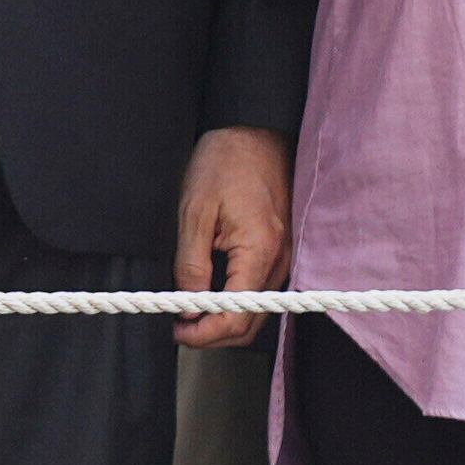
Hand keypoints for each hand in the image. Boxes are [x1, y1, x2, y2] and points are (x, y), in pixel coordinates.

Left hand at [174, 125, 290, 350]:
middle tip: (180, 328)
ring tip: (191, 313)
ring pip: (259, 310)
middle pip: (252, 321)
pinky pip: (262, 290)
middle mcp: (280, 260)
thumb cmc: (224, 162)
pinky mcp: (282, 250)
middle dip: (215, 333)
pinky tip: (213, 294)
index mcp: (259, 250)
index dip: (205, 332)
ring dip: (226, 319)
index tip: (178, 329)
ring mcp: (286, 256)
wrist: (254, 131)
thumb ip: (192, 265)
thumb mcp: (194, 212)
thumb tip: (189, 307)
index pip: (237, 314)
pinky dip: (239, 302)